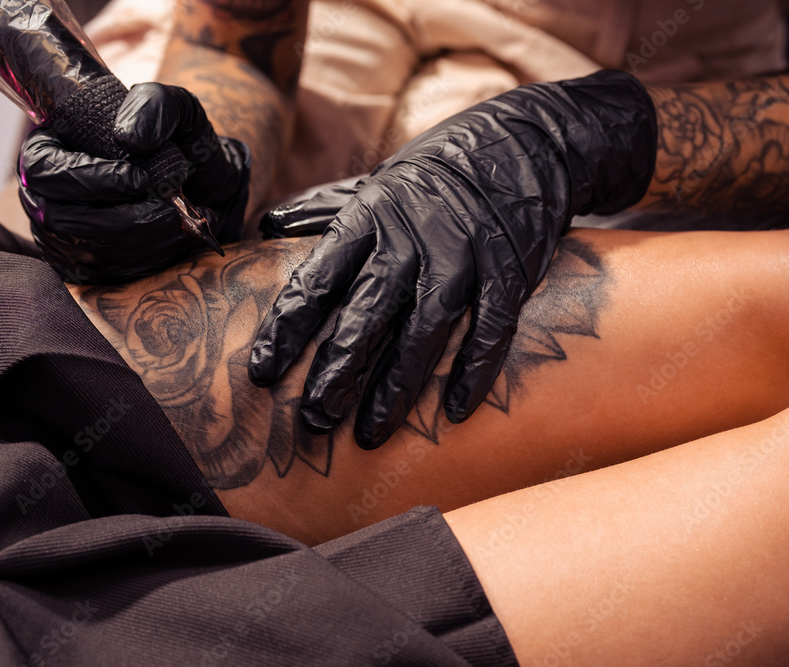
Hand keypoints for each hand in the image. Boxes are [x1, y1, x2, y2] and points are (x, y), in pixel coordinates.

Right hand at [20, 82, 250, 283]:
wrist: (209, 186)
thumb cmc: (181, 143)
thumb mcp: (176, 110)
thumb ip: (154, 106)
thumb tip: (128, 139)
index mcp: (50, 150)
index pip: (45, 169)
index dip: (88, 178)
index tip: (139, 180)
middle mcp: (46, 196)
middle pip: (62, 218)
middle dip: (121, 217)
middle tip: (168, 209)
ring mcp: (63, 236)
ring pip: (88, 249)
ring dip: (141, 239)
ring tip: (180, 221)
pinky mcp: (88, 267)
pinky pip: (109, 274)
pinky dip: (150, 258)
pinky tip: (178, 239)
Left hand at [250, 69, 656, 448]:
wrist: (526, 142)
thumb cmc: (442, 169)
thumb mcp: (379, 180)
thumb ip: (325, 207)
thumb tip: (267, 225)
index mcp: (372, 215)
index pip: (319, 278)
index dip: (288, 328)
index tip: (262, 371)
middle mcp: (414, 236)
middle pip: (366, 313)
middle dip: (337, 370)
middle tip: (314, 418)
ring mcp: (465, 255)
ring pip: (424, 331)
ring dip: (396, 387)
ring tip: (371, 433)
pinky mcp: (510, 271)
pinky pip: (490, 330)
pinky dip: (474, 371)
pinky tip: (455, 411)